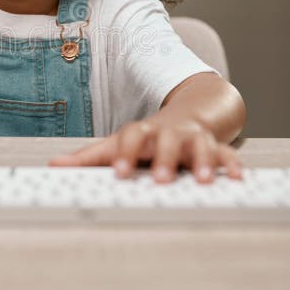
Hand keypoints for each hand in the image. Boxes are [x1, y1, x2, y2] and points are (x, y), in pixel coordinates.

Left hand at [49, 112, 242, 183]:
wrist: (192, 108)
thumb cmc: (149, 136)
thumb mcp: (118, 143)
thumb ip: (89, 157)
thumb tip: (53, 165)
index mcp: (143, 133)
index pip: (131, 137)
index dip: (124, 153)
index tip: (119, 172)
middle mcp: (169, 133)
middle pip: (167, 140)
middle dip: (165, 158)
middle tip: (160, 180)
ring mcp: (194, 137)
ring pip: (200, 145)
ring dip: (202, 161)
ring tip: (202, 181)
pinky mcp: (216, 145)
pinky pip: (227, 154)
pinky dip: (232, 164)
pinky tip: (236, 178)